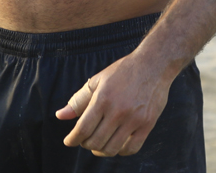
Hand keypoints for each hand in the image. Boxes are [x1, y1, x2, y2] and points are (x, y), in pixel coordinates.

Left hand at [55, 52, 172, 156]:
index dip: (73, 139)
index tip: (70, 141)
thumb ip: (79, 100)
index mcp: (103, 99)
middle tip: (86, 139)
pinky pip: (132, 148)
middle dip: (85, 144)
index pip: (82, 129)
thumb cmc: (124, 71)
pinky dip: (121, 152)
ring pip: (111, 148)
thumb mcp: (98, 80)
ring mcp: (134, 118)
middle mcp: (118, 111)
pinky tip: (117, 144)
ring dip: (101, 150)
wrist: (154, 64)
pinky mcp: (148, 123)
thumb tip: (60, 116)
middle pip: (95, 141)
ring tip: (99, 144)